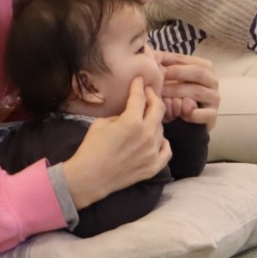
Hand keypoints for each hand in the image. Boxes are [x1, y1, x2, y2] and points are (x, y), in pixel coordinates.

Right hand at [60, 79, 169, 208]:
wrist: (90, 177)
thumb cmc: (92, 147)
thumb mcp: (102, 122)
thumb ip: (121, 113)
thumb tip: (129, 109)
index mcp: (132, 121)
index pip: (140, 97)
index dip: (139, 86)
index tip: (140, 80)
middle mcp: (147, 135)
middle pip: (159, 108)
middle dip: (152, 97)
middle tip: (147, 93)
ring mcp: (152, 152)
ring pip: (161, 129)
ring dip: (154, 121)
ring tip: (146, 119)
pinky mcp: (154, 166)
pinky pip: (166, 149)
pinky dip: (162, 142)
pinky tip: (156, 139)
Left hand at [157, 53, 218, 129]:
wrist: (190, 118)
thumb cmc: (179, 93)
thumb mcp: (173, 77)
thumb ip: (165, 65)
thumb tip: (150, 54)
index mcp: (204, 67)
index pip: (187, 59)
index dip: (169, 61)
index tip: (153, 64)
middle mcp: (212, 80)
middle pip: (197, 72)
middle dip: (176, 74)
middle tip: (158, 79)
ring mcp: (214, 98)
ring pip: (198, 92)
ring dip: (178, 93)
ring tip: (161, 96)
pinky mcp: (213, 115)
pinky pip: (204, 113)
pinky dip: (192, 114)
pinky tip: (180, 114)